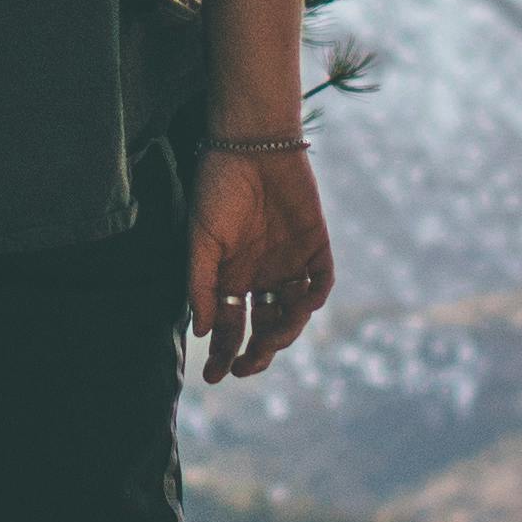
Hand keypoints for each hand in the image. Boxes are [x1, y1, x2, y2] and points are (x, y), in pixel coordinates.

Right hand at [189, 140, 332, 382]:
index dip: (223, 354)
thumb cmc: (218, 188)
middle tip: (248, 366)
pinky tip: (300, 305)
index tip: (215, 377)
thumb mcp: (201, 240)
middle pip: (264, 327)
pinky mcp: (317, 246)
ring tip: (270, 336)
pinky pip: (320, 282)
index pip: (230, 327)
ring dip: (284, 331)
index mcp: (232, 278)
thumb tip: (203, 332)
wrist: (251, 143)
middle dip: (257, 352)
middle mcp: (262, 276)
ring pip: (293, 312)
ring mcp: (291, 263)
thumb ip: (202, 285)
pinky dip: (313, 298)